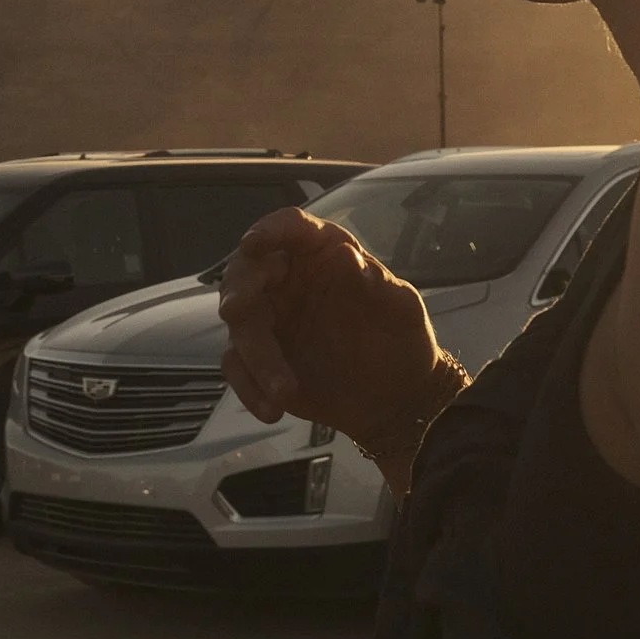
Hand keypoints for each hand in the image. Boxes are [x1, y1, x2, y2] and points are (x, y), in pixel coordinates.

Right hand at [218, 207, 451, 446]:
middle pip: (247, 272)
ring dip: (256, 357)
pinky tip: (273, 411)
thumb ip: (375, 282)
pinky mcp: (258, 359)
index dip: (269, 230)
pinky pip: (239, 368)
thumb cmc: (400, 338)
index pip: (291, 227)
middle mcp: (287, 279)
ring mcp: (269, 319)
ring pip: (241, 326)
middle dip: (239, 289)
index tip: (253, 244)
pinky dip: (249, 388)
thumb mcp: (400, 308)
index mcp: (321, 252)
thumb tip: (346, 255)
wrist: (396, 397)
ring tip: (285, 392)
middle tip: (239, 311)